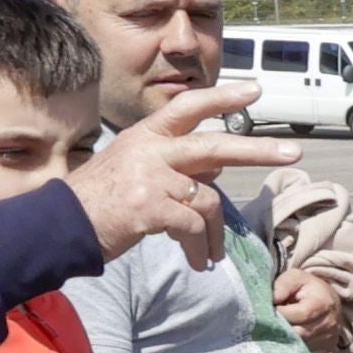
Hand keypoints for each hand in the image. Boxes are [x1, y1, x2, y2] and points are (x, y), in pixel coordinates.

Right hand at [68, 82, 291, 262]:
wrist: (59, 225)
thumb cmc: (99, 200)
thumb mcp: (134, 167)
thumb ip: (174, 162)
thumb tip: (216, 165)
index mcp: (146, 136)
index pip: (188, 107)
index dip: (222, 97)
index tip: (255, 90)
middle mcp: (150, 150)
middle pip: (214, 145)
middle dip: (258, 148)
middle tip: (293, 151)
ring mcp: (150, 178)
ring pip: (207, 200)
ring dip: (215, 233)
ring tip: (211, 253)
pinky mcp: (149, 208)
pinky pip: (192, 228)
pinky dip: (199, 248)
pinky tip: (197, 261)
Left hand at [271, 265, 352, 352]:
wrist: (328, 302)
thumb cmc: (307, 289)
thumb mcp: (296, 278)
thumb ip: (283, 285)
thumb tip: (273, 300)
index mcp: (324, 303)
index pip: (300, 314)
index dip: (281, 313)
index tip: (270, 309)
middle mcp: (330, 324)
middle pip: (299, 333)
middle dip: (280, 328)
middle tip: (269, 322)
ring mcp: (328, 340)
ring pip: (299, 346)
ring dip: (283, 340)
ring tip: (276, 329)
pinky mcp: (323, 352)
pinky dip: (290, 349)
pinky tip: (284, 339)